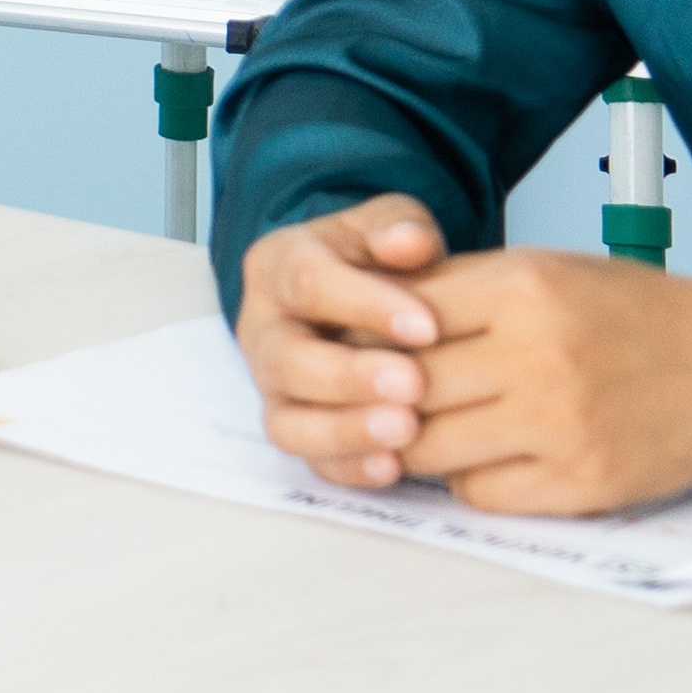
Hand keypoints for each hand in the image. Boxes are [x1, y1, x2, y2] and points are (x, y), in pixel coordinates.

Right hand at [232, 193, 447, 486]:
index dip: (365, 305)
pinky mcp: (296, 429)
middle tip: (414, 384)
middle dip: (350, 377)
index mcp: (279, 266)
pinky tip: (393, 467)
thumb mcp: (386, 225)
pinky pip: (309, 461)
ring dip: (345, 430)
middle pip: (287, 359)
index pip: (308, 283)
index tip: (427, 326)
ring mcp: (274, 387)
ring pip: (286, 420)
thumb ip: (399, 225)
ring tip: (405, 431)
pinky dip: (348, 467)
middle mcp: (264, 329)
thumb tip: (410, 242)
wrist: (358, 294)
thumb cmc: (374, 260)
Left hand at [391, 247, 691, 514]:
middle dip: (381, 396)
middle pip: (404, 388)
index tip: (361, 348)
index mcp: (523, 288)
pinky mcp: (582, 484)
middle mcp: (538, 356)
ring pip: (429, 449)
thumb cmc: (635, 313)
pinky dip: (469, 478)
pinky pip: (480, 493)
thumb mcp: (545, 269)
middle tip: (379, 398)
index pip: (397, 318)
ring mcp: (561, 426)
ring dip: (417, 444)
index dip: (370, 337)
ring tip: (430, 427)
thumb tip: (366, 317)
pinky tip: (487, 456)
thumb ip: (459, 289)